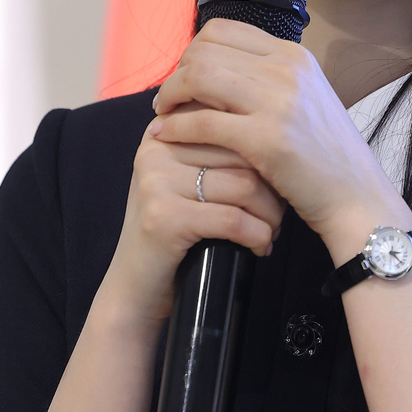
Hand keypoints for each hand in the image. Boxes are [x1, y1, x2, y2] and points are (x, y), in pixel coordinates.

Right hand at [104, 115, 284, 323]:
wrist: (134, 288)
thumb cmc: (172, 232)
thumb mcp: (186, 179)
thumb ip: (215, 148)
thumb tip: (274, 130)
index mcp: (165, 131)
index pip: (233, 123)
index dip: (264, 153)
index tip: (277, 180)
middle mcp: (156, 148)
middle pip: (243, 153)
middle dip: (273, 186)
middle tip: (278, 213)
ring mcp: (157, 181)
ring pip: (244, 186)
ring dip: (270, 215)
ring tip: (271, 231)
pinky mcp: (164, 217)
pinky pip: (233, 220)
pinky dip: (258, 236)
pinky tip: (259, 247)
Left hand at [150, 19, 411, 258]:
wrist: (357, 196)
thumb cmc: (326, 155)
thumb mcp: (305, 99)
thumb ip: (268, 78)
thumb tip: (220, 67)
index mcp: (293, 55)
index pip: (223, 30)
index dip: (192, 51)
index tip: (184, 76)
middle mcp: (286, 69)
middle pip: (205, 49)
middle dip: (177, 72)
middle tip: (168, 98)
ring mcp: (278, 102)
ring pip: (199, 77)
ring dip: (171, 95)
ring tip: (164, 114)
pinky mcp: (267, 140)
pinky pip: (203, 122)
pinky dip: (176, 127)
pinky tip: (166, 136)